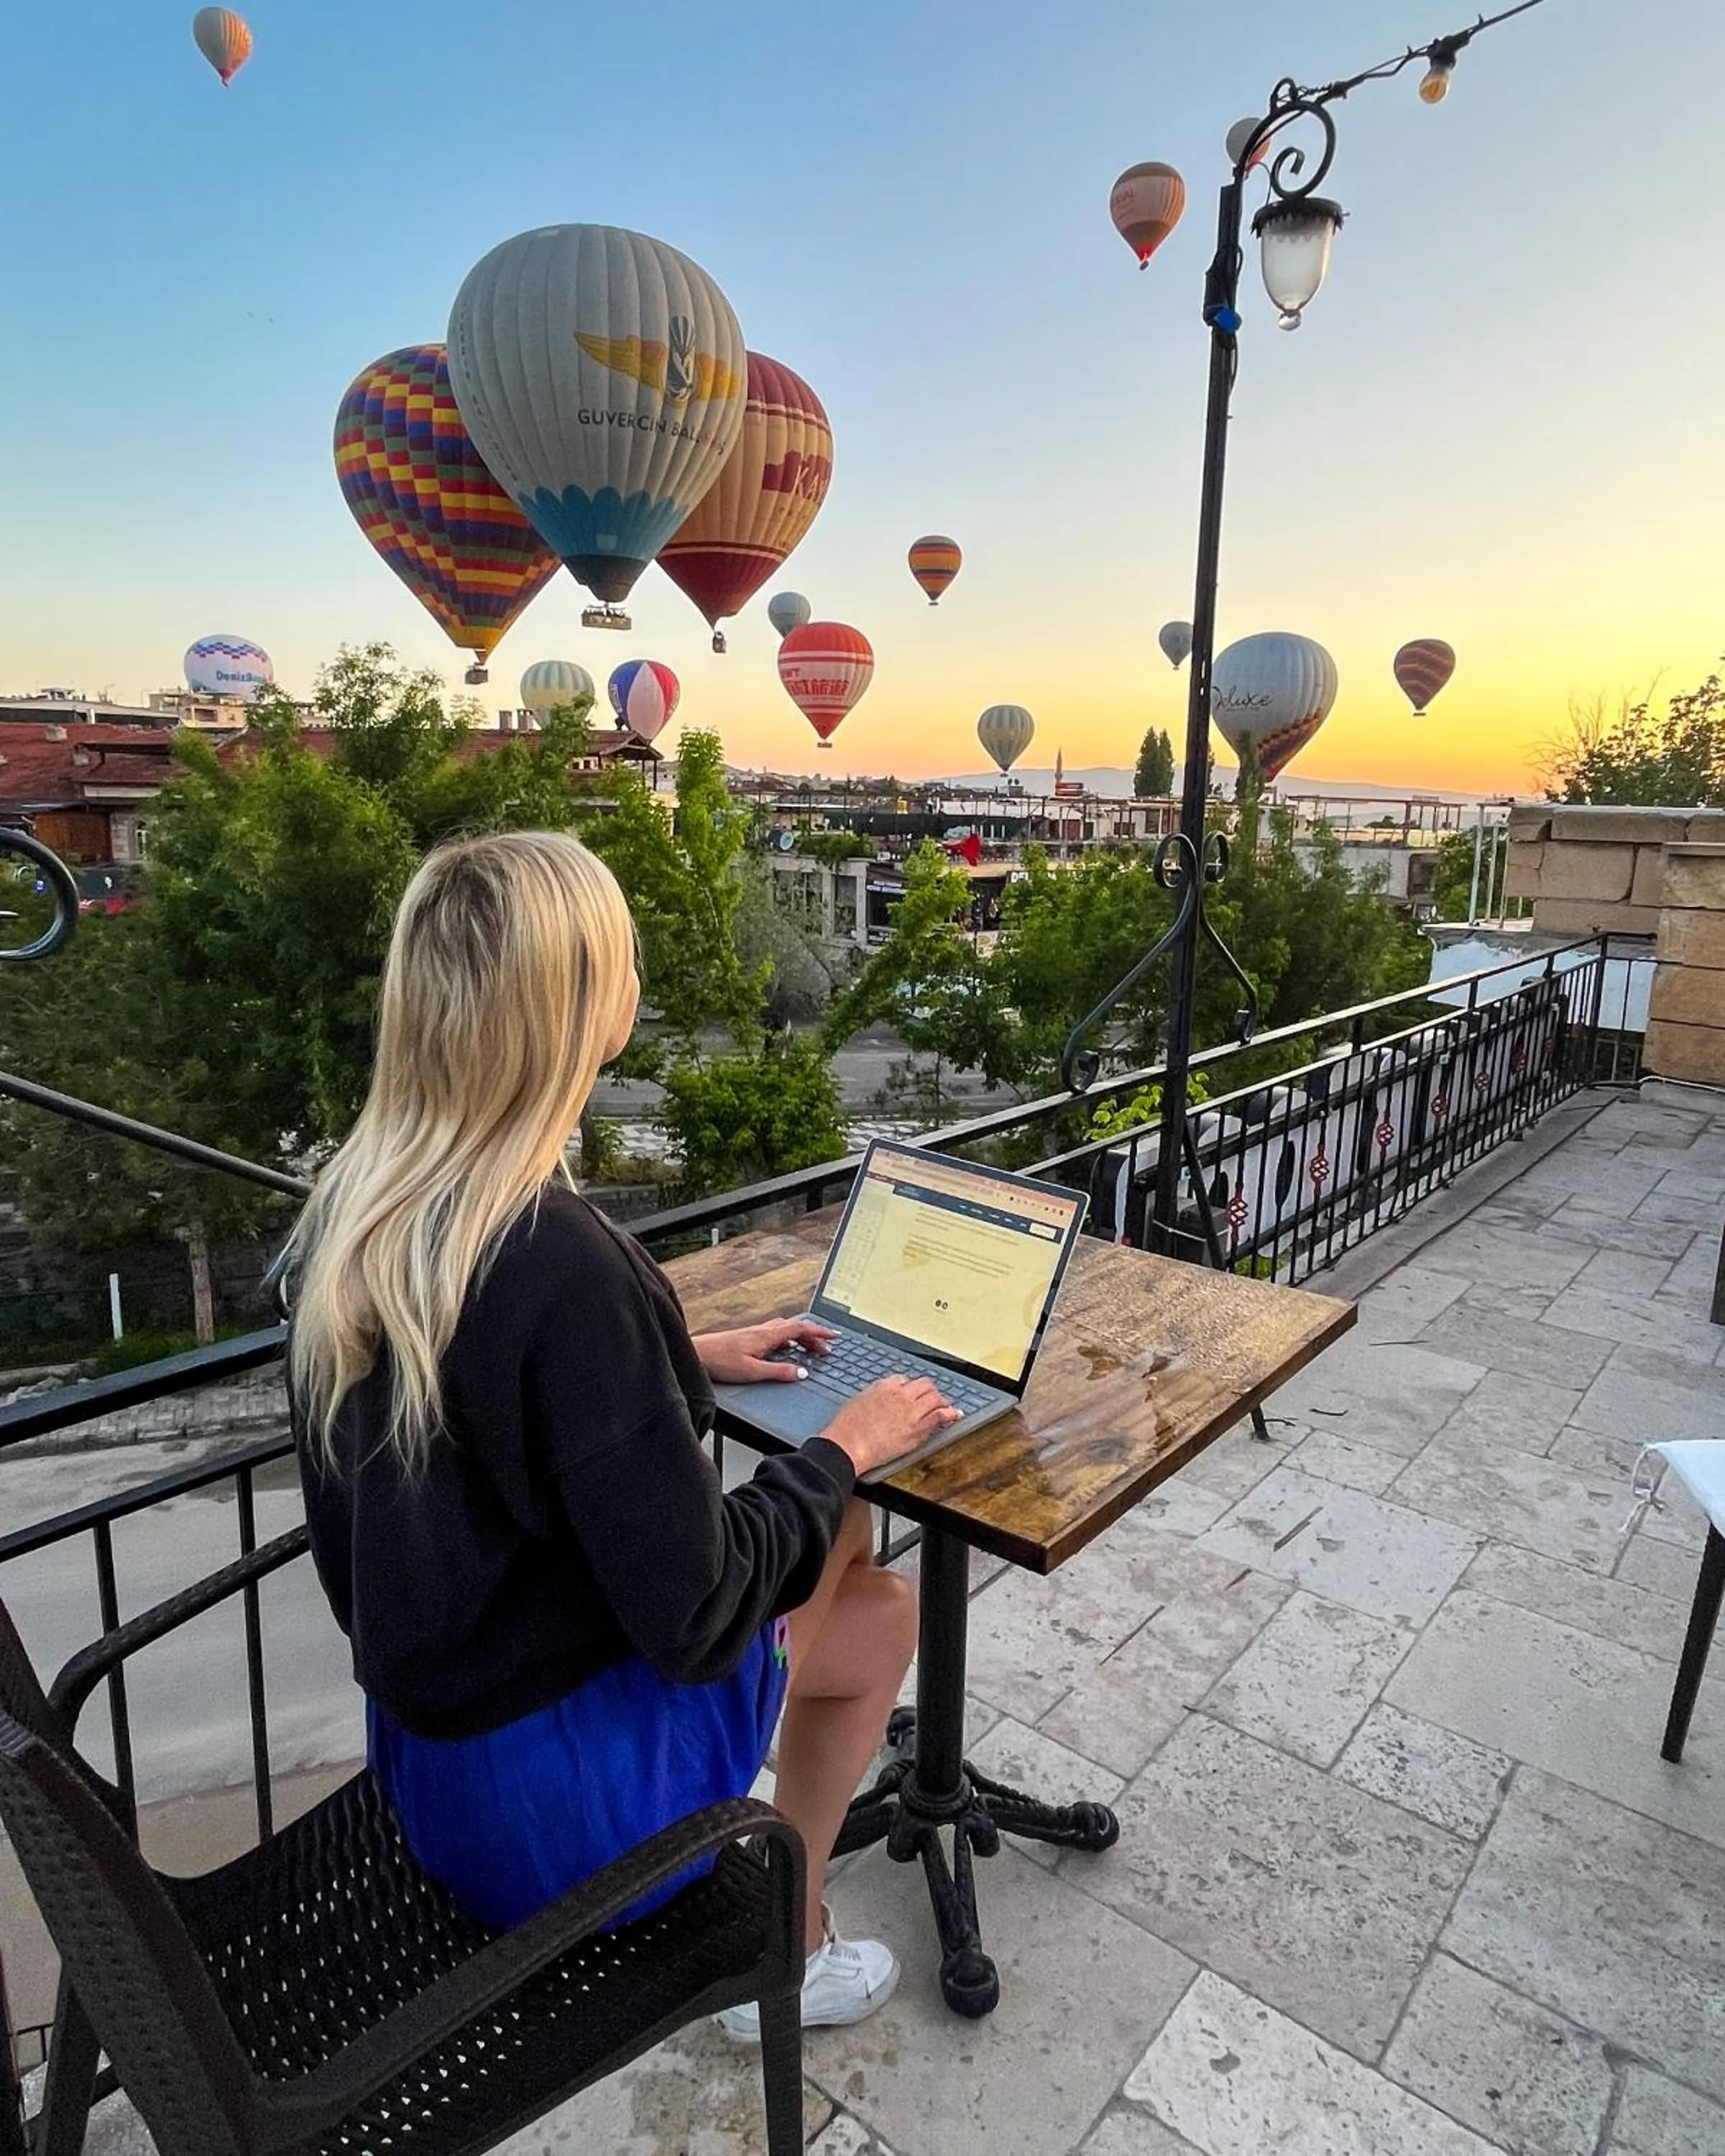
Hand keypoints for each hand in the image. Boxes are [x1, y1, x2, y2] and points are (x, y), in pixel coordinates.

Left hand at [693, 1319, 837, 1385]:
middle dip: (814, 1337)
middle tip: (826, 1349)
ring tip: (811, 1349)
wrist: (697, 1354)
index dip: (820, 1332)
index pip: (801, 1329)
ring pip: (785, 1330)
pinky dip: (788, 1340)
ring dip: (801, 1338)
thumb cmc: (720, 1360)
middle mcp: (763, 1331)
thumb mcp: (753, 1371)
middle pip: (796, 1328)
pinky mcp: (748, 1339)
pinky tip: (786, 1350)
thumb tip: (802, 1372)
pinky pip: (776, 1335)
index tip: (834, 1336)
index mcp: (767, 1335)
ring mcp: (755, 1333)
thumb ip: (779, 1372)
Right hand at [821, 1376, 962, 1477]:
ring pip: (935, 1397)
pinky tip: (954, 1415)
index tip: (912, 1395)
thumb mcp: (858, 1401)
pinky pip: (940, 1416)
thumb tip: (880, 1399)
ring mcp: (911, 1410)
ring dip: (940, 1401)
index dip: (910, 1389)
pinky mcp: (918, 1428)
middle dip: (929, 1391)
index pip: (905, 1380)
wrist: (848, 1445)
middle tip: (932, 1399)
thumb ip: (874, 1396)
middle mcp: (900, 1394)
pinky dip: (950, 1414)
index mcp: (884, 1386)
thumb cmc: (846, 1428)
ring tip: (943, 1407)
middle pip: (924, 1384)